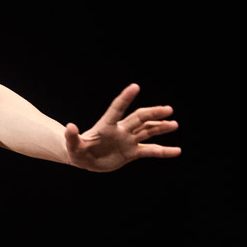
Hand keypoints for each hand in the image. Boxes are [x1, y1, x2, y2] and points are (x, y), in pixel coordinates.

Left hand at [63, 84, 180, 171]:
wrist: (84, 159)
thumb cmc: (77, 150)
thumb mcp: (73, 145)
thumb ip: (72, 136)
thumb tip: (69, 126)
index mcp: (107, 126)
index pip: (117, 109)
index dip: (125, 98)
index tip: (135, 86)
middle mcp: (120, 130)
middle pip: (139, 118)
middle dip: (153, 113)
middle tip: (168, 109)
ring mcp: (127, 141)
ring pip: (147, 131)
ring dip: (160, 127)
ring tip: (174, 124)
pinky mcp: (131, 153)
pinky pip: (150, 150)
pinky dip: (163, 151)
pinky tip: (176, 151)